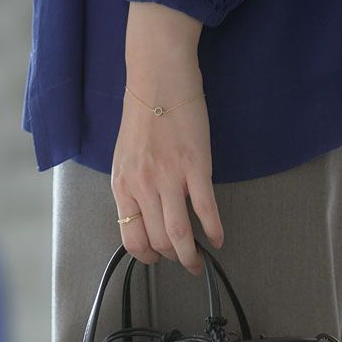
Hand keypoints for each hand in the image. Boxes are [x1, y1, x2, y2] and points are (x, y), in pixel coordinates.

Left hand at [112, 2, 224, 274]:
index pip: (131, 238)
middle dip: (173, 259)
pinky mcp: (195, 167)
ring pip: (179, 234)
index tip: (159, 258)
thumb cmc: (143, 116)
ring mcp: (169, 178)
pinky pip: (205, 210)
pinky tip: (218, 239)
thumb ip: (134, 188)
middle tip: (186, 261)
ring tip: (200, 261)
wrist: (158, 80)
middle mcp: (142, 187)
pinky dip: (214, 230)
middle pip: (158, 241)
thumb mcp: (125, 158)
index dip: (147, 256)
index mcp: (123, 186)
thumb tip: (146, 217)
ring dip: (191, 255)